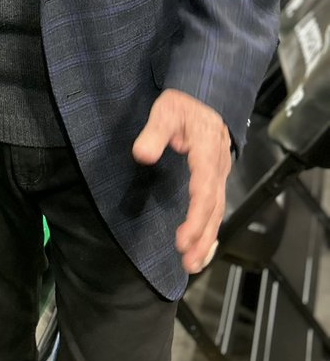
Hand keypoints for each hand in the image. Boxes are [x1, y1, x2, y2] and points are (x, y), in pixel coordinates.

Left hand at [132, 88, 230, 274]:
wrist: (204, 96)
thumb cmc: (183, 105)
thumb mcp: (166, 110)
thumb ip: (154, 132)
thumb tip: (142, 155)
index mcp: (207, 153)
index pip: (204, 191)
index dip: (195, 218)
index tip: (182, 240)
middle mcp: (217, 168)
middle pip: (214, 208)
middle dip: (202, 237)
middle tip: (189, 263)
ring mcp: (219, 174)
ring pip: (217, 212)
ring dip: (207, 239)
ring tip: (194, 264)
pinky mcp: (214, 178)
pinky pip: (215, 207)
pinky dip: (210, 229)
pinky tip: (203, 247)